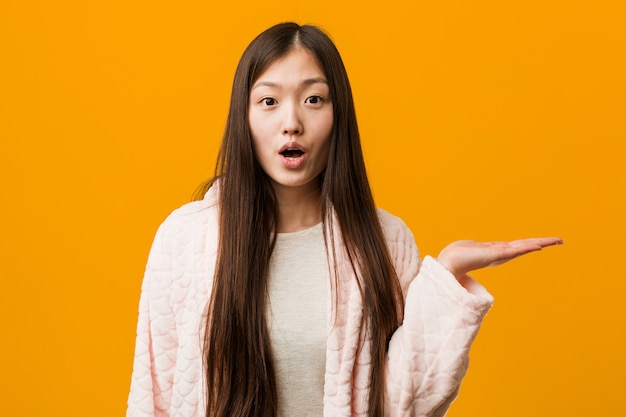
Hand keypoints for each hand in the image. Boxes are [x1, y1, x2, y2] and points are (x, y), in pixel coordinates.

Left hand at [436, 237, 562, 279]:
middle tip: (560, 240)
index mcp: (497, 251)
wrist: (449, 262)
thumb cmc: (457, 255)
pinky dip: (528, 248)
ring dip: (542, 243)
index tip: (545, 242)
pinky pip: (516, 250)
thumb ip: (478, 248)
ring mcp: (501, 255)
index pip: (519, 246)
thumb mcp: (472, 247)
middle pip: (526, 246)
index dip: (532, 243)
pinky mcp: (497, 256)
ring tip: (557, 240)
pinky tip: (539, 246)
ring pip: (525, 247)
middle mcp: (502, 254)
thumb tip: (476, 248)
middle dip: (543, 242)